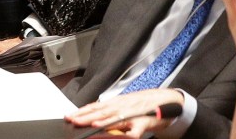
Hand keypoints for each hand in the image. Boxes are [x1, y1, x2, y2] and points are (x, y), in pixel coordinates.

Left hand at [66, 89, 183, 137]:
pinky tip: (125, 135)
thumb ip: (109, 110)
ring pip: (117, 118)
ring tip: (93, 124)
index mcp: (116, 103)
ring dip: (105, 121)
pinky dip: (130, 132)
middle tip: (74, 121)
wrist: (166, 100)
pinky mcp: (146, 122)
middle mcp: (122, 106)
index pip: (95, 107)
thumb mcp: (124, 104)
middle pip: (102, 112)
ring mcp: (134, 113)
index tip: (69, 116)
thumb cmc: (143, 104)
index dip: (81, 111)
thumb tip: (92, 115)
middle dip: (87, 117)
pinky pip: (137, 129)